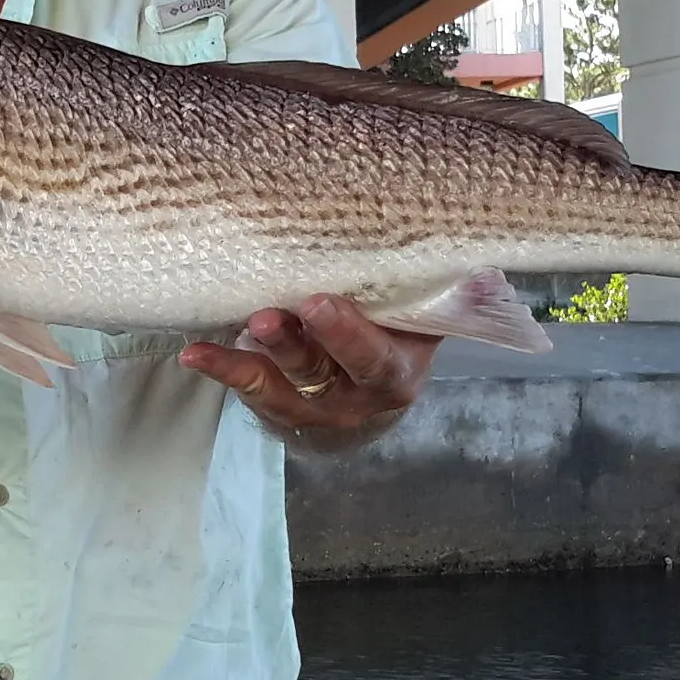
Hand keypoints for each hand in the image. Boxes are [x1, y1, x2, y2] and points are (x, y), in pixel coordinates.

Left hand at [178, 294, 440, 441]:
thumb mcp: (422, 320)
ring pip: (283, 383)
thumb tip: (485, 271)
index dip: (348, 336)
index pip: (374, 360)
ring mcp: (312, 408)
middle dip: (300, 343)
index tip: (319, 302)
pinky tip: (194, 353)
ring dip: (260, 354)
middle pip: (325, 372)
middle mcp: (354, 398)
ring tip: (246, 322)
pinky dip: (222, 368)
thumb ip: (443, 295)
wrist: (363, 398)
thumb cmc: (394, 335)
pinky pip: (248, 389)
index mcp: (397, 372)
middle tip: (274, 313)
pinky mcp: (275, 407)